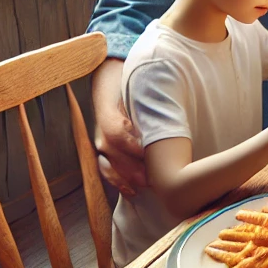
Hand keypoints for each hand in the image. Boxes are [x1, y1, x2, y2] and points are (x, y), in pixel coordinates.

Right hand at [91, 61, 146, 195]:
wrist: (108, 76)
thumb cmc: (128, 78)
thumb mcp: (135, 80)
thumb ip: (147, 93)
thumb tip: (168, 100)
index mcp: (107, 109)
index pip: (115, 131)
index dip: (130, 145)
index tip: (147, 153)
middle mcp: (100, 127)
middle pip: (112, 152)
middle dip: (132, 167)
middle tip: (152, 178)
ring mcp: (99, 139)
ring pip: (107, 163)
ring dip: (125, 177)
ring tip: (145, 186)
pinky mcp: (104, 149)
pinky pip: (106, 168)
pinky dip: (117, 180)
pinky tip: (131, 190)